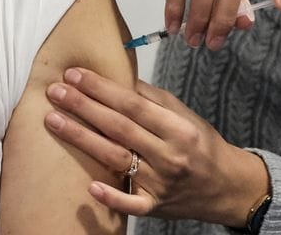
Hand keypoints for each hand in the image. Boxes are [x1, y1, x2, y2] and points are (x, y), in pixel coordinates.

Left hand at [44, 68, 270, 227]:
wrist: (226, 186)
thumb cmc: (202, 145)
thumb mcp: (184, 115)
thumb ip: (152, 99)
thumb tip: (118, 79)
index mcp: (178, 129)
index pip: (133, 104)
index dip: (102, 88)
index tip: (75, 74)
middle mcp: (170, 155)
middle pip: (120, 127)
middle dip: (84, 107)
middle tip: (56, 92)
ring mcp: (161, 183)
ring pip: (116, 159)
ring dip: (83, 139)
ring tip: (54, 120)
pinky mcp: (155, 206)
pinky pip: (131, 204)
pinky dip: (111, 196)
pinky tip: (88, 185)